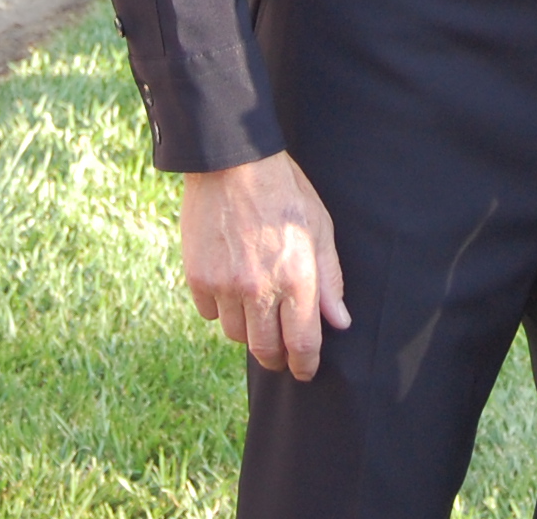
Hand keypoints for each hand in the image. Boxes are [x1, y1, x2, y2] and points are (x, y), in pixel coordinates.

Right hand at [180, 152, 351, 379]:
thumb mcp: (319, 228)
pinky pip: (209, 313)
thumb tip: (339, 322)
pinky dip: (220, 309)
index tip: (304, 372)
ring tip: (256, 312)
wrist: (231, 164)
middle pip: (265, 350)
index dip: (304, 365)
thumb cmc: (284, 192)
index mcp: (296, 279)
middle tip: (280, 352)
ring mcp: (224, 286)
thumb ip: (329, 279)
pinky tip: (230, 289)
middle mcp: (259, 289)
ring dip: (248, 330)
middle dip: (276, 357)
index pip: (302, 344)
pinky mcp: (198, 277)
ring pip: (236, 335)